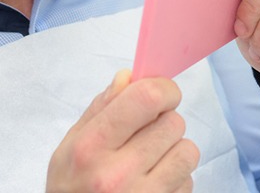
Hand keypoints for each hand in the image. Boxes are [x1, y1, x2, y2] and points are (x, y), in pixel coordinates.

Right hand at [46, 70, 197, 191]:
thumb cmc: (70, 187)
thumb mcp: (70, 145)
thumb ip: (100, 108)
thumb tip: (128, 77)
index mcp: (92, 146)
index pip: (147, 99)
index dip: (163, 88)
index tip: (162, 92)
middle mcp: (118, 174)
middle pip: (173, 122)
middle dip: (164, 121)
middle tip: (147, 132)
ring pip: (187, 151)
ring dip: (174, 150)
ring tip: (151, 159)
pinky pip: (189, 182)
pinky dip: (177, 179)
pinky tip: (154, 183)